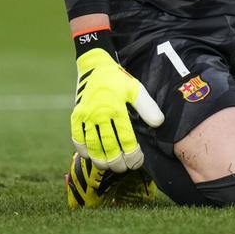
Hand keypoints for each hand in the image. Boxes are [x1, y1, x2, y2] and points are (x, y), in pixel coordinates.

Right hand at [71, 48, 163, 171]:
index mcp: (117, 108)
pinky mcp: (76, 115)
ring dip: (100, 160)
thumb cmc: (118, 79)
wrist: (94, 65)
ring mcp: (86, 115)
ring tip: (108, 167)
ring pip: (92, 145)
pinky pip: (77, 137)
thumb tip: (158, 123)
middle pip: (108, 146)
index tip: (137, 163)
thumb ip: (147, 106)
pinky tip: (90, 156)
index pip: (126, 139)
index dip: (132, 155)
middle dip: (117, 162)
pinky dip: (83, 149)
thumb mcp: (135, 88)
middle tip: (123, 168)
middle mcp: (100, 113)